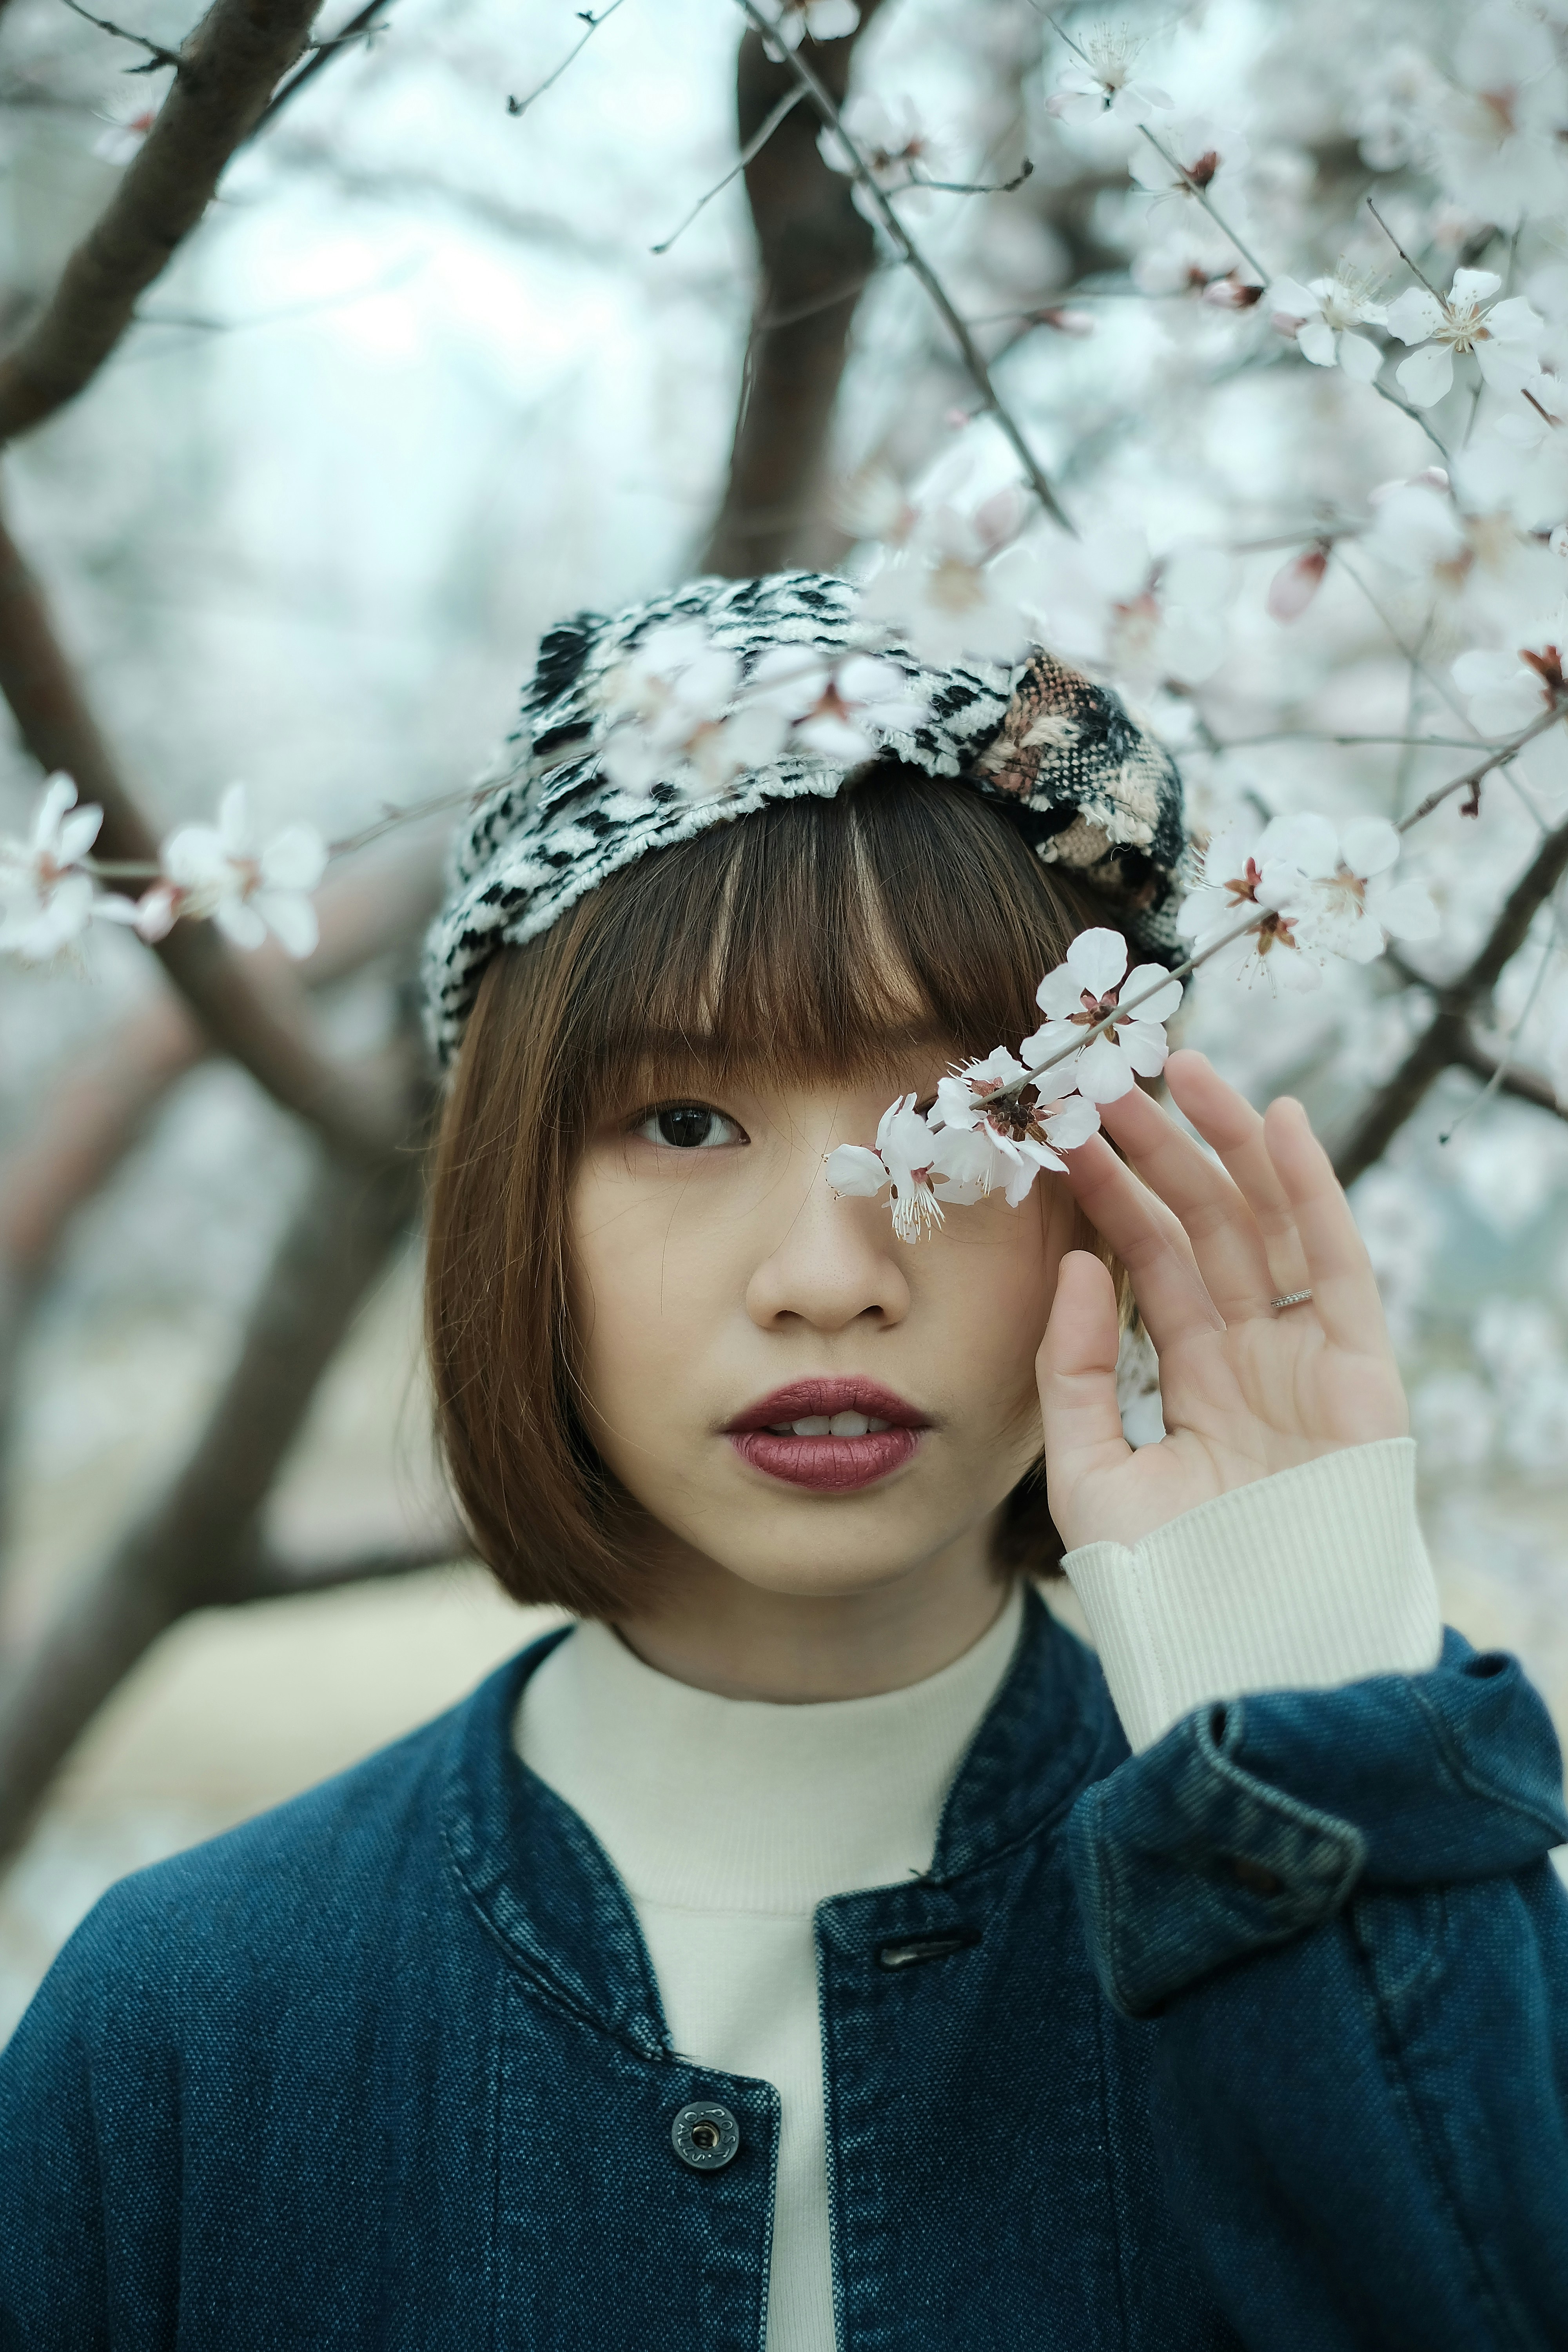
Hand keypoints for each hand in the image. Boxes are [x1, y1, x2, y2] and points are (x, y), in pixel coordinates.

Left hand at [1037, 1050, 1408, 1553]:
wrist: (1248, 1657)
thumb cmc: (1170, 1584)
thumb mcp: (1088, 1475)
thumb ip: (1072, 1375)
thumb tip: (1075, 1267)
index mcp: (1193, 1382)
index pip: (1149, 1266)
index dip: (1110, 1196)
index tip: (1064, 1133)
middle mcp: (1252, 1358)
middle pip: (1204, 1230)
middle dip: (1159, 1152)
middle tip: (1106, 1080)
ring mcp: (1307, 1359)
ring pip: (1266, 1226)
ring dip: (1226, 1145)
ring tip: (1181, 1069)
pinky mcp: (1360, 1370)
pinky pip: (1334, 1264)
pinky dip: (1311, 1189)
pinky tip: (1276, 1121)